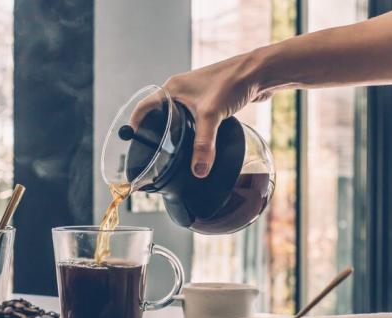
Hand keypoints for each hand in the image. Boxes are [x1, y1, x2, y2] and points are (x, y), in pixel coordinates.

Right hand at [132, 52, 267, 177]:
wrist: (259, 72)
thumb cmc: (231, 82)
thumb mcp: (211, 115)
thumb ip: (203, 145)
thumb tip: (198, 171)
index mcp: (172, 89)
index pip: (144, 107)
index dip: (136, 124)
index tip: (132, 140)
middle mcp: (180, 90)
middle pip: (160, 113)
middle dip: (156, 131)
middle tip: (154, 150)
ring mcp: (196, 95)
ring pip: (179, 116)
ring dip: (176, 131)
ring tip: (173, 149)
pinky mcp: (210, 100)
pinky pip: (195, 117)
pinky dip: (194, 129)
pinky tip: (198, 141)